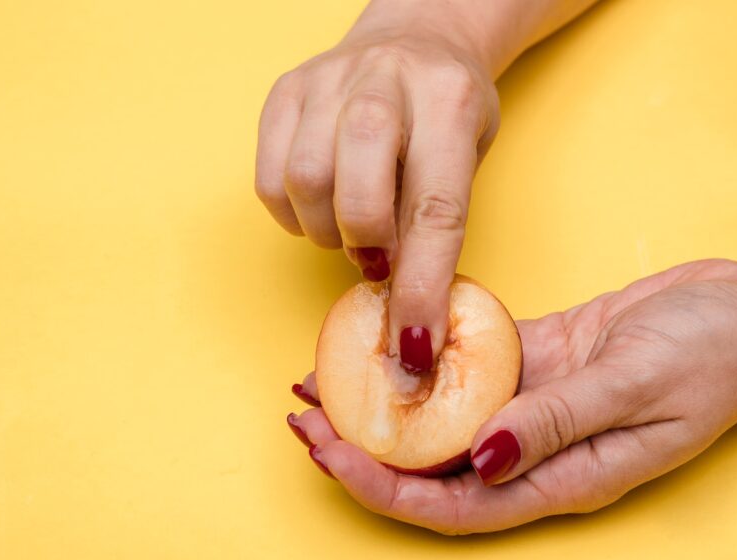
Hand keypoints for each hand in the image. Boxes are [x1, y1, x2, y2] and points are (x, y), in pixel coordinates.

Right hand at [255, 18, 498, 369]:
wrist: (416, 39)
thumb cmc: (446, 114)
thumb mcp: (468, 158)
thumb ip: (436, 224)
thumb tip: (409, 319)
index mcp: (448, 101)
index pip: (435, 210)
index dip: (421, 287)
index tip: (414, 343)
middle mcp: (385, 81)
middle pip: (355, 190)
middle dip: (366, 245)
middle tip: (380, 256)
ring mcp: (327, 80)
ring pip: (303, 184)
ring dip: (329, 231)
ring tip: (354, 226)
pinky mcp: (284, 92)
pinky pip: (269, 180)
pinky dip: (294, 215)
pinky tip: (323, 205)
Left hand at [288, 259, 736, 533]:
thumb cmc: (713, 355)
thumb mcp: (638, 385)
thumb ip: (559, 422)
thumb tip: (480, 458)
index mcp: (563, 477)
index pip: (453, 504)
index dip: (384, 487)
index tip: (329, 455)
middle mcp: (538, 450)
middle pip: (433, 466)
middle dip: (363, 449)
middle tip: (304, 418)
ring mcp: (535, 406)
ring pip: (442, 417)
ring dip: (384, 402)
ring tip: (323, 379)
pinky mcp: (539, 361)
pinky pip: (469, 365)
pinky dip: (425, 357)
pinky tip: (387, 340)